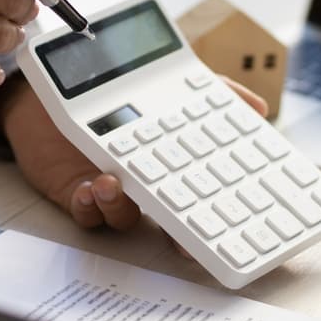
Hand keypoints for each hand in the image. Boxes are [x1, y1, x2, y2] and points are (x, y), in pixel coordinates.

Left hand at [0, 75, 267, 229]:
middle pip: (168, 220)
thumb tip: (259, 109)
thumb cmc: (117, 89)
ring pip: (123, 217)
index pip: (201, 192)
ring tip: (111, 182)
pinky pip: (84, 213)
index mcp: (173, 163)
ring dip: (120, 206)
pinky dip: (88, 206)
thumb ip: (217, 90)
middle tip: (187, 239)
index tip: (236, 220)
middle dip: (179, 236)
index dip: (218, 211)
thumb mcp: (174, 81)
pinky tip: (90, 187)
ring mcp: (112, 190)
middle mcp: (146, 183)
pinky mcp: (77, 193)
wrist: (62, 81)